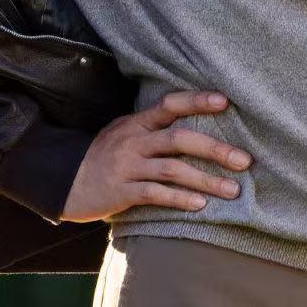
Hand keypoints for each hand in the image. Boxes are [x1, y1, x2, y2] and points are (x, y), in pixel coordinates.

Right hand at [60, 90, 253, 223]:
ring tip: (233, 190)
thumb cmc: (102, 158)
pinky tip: (200, 205)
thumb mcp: (123, 134)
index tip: (225, 101)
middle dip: (215, 149)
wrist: (62, 181)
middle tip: (245, 160)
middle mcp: (133, 140)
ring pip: (172, 170)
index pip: (170, 105)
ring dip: (206, 180)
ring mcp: (127, 166)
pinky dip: (179, 199)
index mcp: (136, 123)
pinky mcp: (121, 192)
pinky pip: (155, 194)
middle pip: (179, 139)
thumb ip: (152, 130)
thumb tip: (194, 128)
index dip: (197, 101)